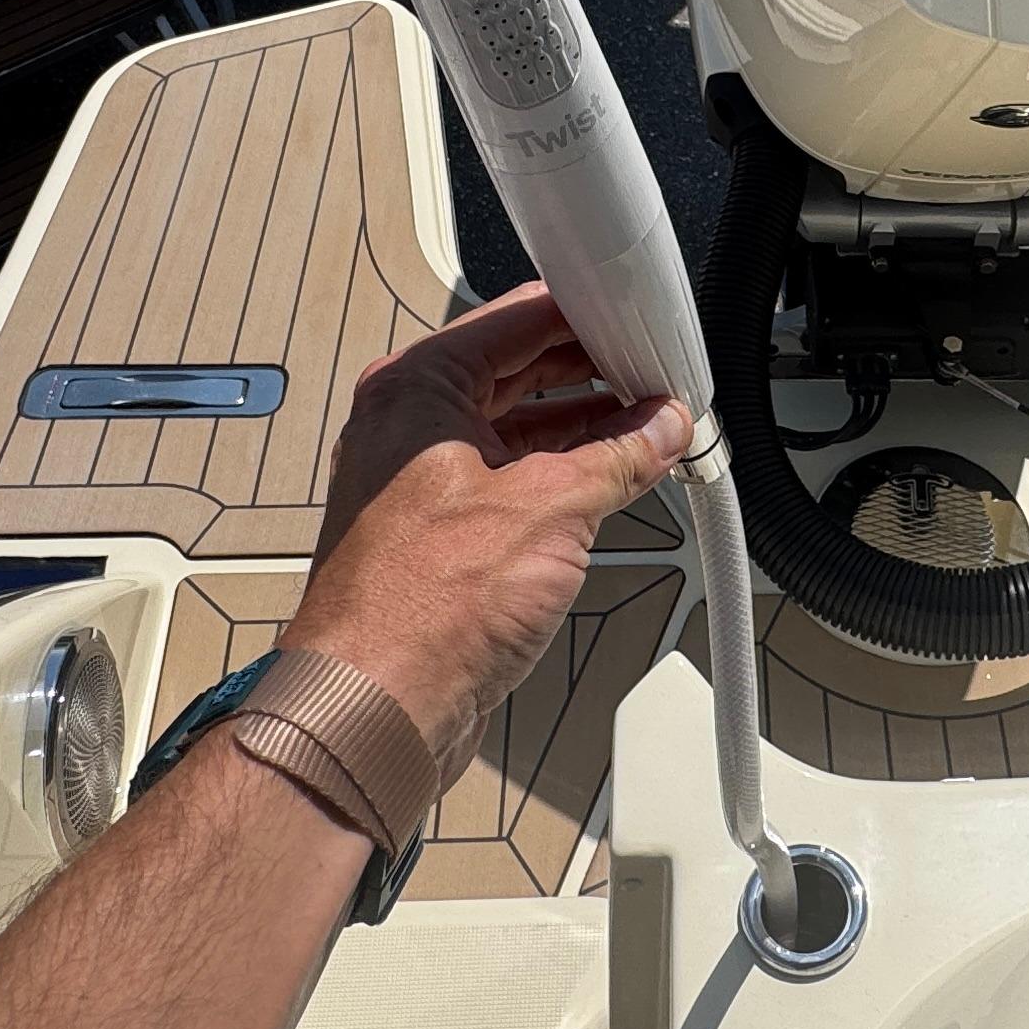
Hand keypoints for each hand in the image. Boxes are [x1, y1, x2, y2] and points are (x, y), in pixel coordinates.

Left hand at [285, 284, 689, 771]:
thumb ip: (617, 458)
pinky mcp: (433, 534)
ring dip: (582, 429)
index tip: (642, 329)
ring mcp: (417, 482)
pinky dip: (558, 476)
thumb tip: (656, 430)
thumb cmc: (419, 612)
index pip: (519, 318)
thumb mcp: (549, 512)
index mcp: (416, 390)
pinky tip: (608, 482)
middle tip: (655, 379)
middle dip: (592, 374)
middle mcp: (407, 426)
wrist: (373, 709)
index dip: (591, 319)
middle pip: (517, 369)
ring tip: (648, 431)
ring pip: (515, 427)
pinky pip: (507, 479)